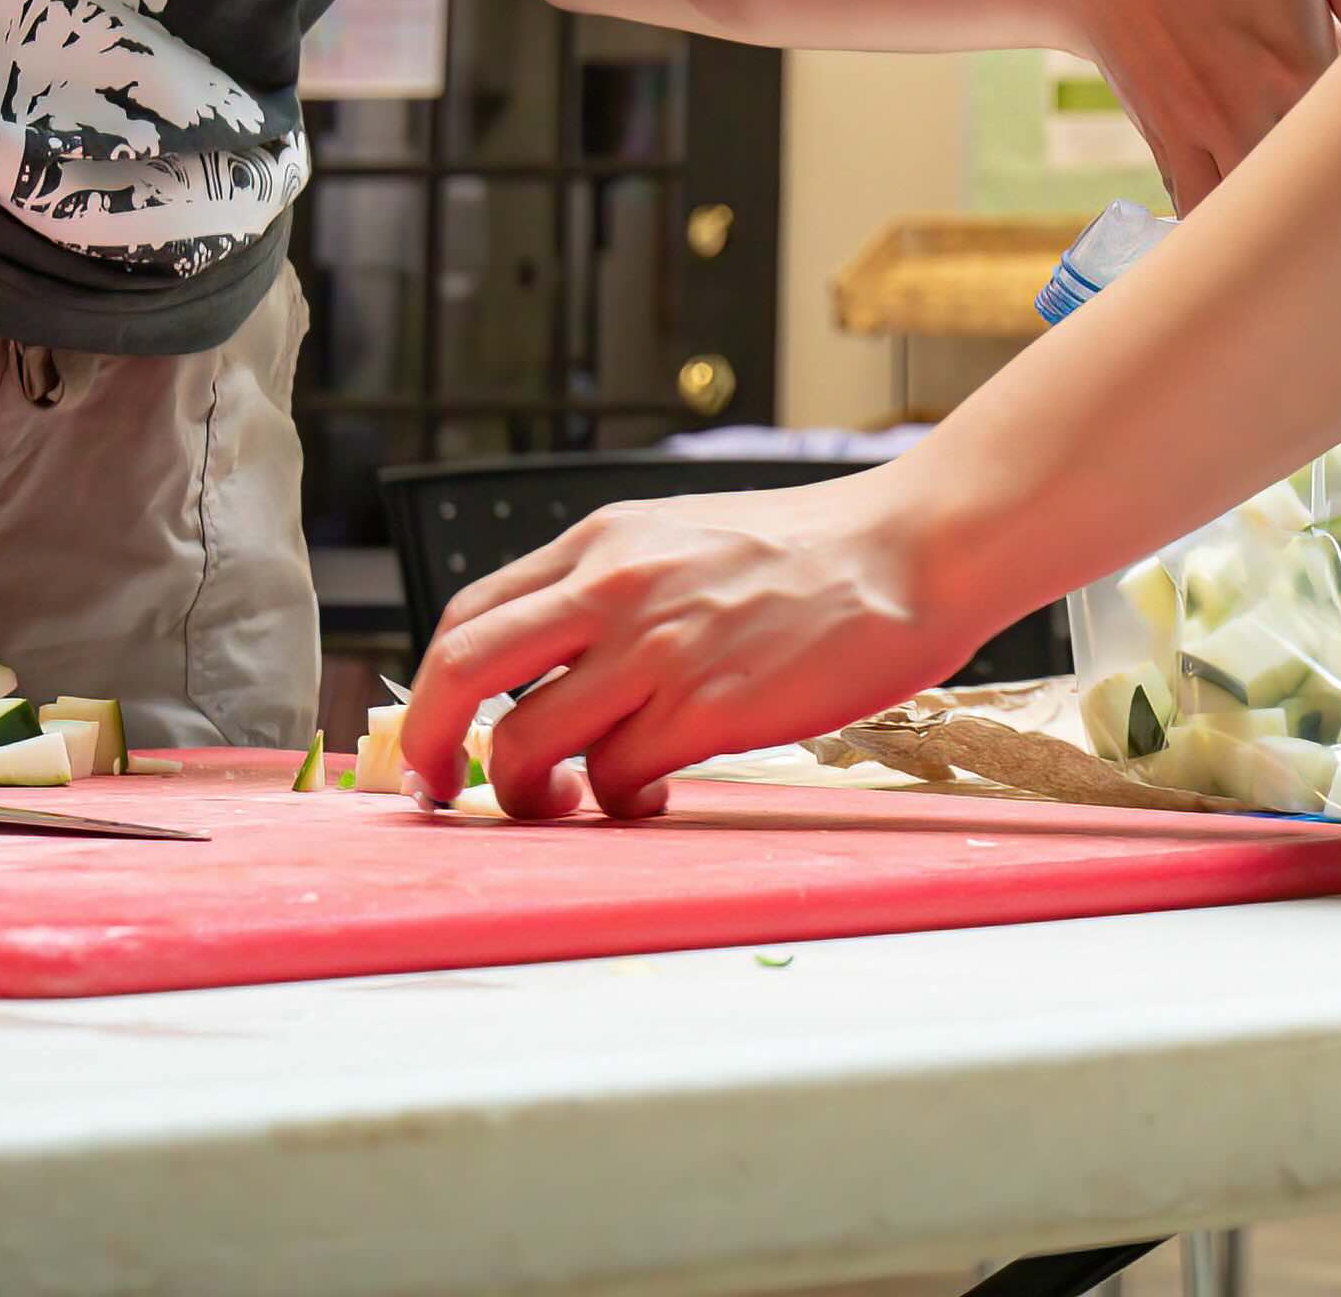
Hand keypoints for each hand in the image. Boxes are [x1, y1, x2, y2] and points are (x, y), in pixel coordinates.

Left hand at [396, 469, 983, 821]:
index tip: (436, 737)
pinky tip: (655, 792)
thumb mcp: (683, 537)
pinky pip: (616, 778)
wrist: (912, 548)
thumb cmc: (814, 553)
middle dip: (428, 744)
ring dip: (529, 794)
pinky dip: (619, 802)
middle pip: (460, 670)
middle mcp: (613, 587)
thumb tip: (550, 664)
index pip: (468, 615)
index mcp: (602, 542)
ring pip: (525, 742)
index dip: (431, 690)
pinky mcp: (707, 707)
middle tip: (442, 790)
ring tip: (570, 801)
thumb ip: (611, 588)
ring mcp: (657, 647)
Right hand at [1032, 0, 1340, 204]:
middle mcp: (1250, 112)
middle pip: (1315, 192)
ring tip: (1320, 215)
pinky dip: (1227, 215)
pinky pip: (1196, 203)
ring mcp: (1195, 129)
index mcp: (1303, 65)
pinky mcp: (1157, 129)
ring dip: (1285, 219)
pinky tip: (1253, 205)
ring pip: (1252, 215)